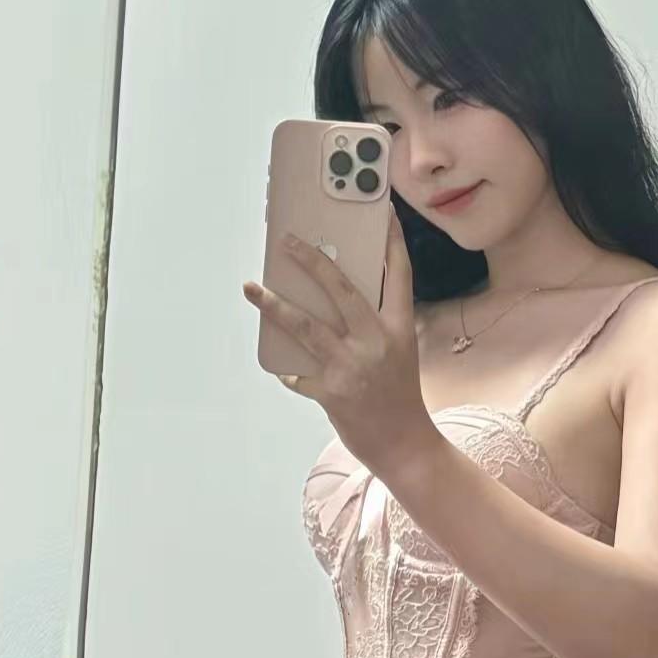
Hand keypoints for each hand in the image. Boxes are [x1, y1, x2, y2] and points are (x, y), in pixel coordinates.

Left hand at [242, 203, 442, 479]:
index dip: (391, 241)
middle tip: (288, 242)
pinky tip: (282, 367)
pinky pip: (298, 373)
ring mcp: (351, 366)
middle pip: (340, 289)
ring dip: (274, 305)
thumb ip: (373, 327)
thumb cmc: (400, 398)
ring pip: (305, 325)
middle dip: (312, 261)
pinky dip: (288, 369)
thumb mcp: (399, 353)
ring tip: (251, 288)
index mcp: (398, 329)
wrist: (405, 446)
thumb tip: (333, 303)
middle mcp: (376, 342)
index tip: (381, 212)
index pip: (398, 275)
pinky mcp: (331, 392)